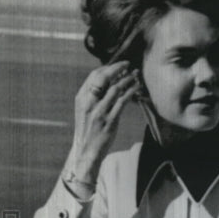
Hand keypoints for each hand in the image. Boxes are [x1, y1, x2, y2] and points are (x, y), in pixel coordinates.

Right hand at [70, 61, 140, 183]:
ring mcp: (99, 112)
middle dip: (118, 69)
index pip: (93, 76)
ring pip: (115, 88)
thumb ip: (93, 98)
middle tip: (129, 65)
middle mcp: (89, 103)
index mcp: (81, 99)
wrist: (86, 152)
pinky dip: (131, 92)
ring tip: (136, 75)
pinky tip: (137, 88)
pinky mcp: (109, 121)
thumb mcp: (86, 112)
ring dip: (127, 79)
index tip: (118, 65)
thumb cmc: (89, 132)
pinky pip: (122, 102)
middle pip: (103, 78)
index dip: (107, 68)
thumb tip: (108, 83)